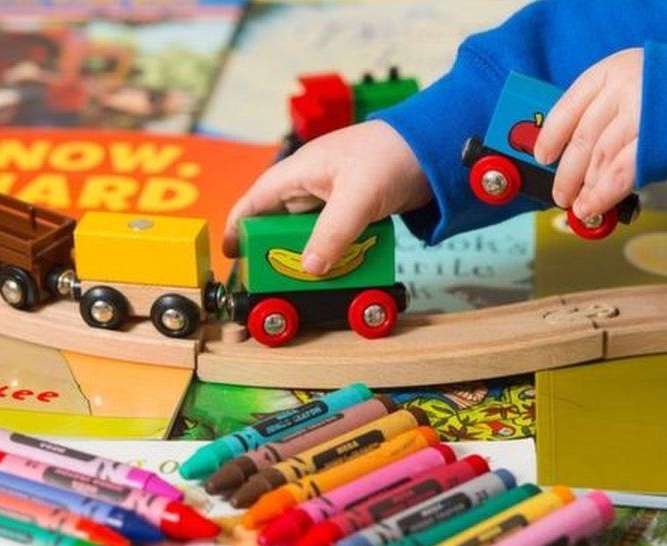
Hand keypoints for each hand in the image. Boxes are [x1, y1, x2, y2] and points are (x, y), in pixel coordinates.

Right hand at [223, 120, 431, 274]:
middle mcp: (312, 182)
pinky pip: (335, 233)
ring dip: (309, 252)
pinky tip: (339, 267)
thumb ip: (333, 233)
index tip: (231, 254)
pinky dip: (334, 250)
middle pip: (280, 221)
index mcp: (300, 171)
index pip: (256, 201)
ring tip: (306, 279)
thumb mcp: (358, 197)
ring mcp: (335, 195)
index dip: (239, 227)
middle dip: (275, 248)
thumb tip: (310, 267)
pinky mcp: (356, 206)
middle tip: (273, 278)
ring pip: (309, 230)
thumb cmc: (392, 154)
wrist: (435, 146)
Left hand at [533, 48, 642, 221]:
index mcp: (613, 70)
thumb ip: (607, 112)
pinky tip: (594, 206)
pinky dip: (603, 194)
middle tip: (560, 194)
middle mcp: (625, 87)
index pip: (569, 104)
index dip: (551, 134)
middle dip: (567, 171)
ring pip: (601, 157)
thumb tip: (571, 154)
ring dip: (586, 187)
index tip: (542, 155)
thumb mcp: (637, 87)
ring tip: (579, 205)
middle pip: (584, 136)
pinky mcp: (658, 140)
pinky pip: (621, 173)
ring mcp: (643, 112)